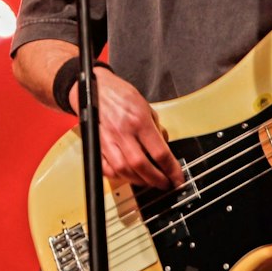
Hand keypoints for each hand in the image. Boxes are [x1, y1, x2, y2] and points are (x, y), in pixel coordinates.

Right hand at [84, 67, 182, 189]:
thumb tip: (163, 146)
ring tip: (148, 181)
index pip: (159, 152)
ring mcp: (107, 140)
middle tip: (165, 184)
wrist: (94, 86)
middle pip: (141, 165)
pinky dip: (118, 176)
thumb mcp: (146, 106)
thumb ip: (156, 129)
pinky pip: (106, 167)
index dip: (171, 169)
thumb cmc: (119, 94)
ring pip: (123, 170)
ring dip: (138, 180)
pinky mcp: (96, 144)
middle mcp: (122, 132)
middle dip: (156, 179)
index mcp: (139, 121)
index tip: (178, 178)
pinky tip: (127, 175)